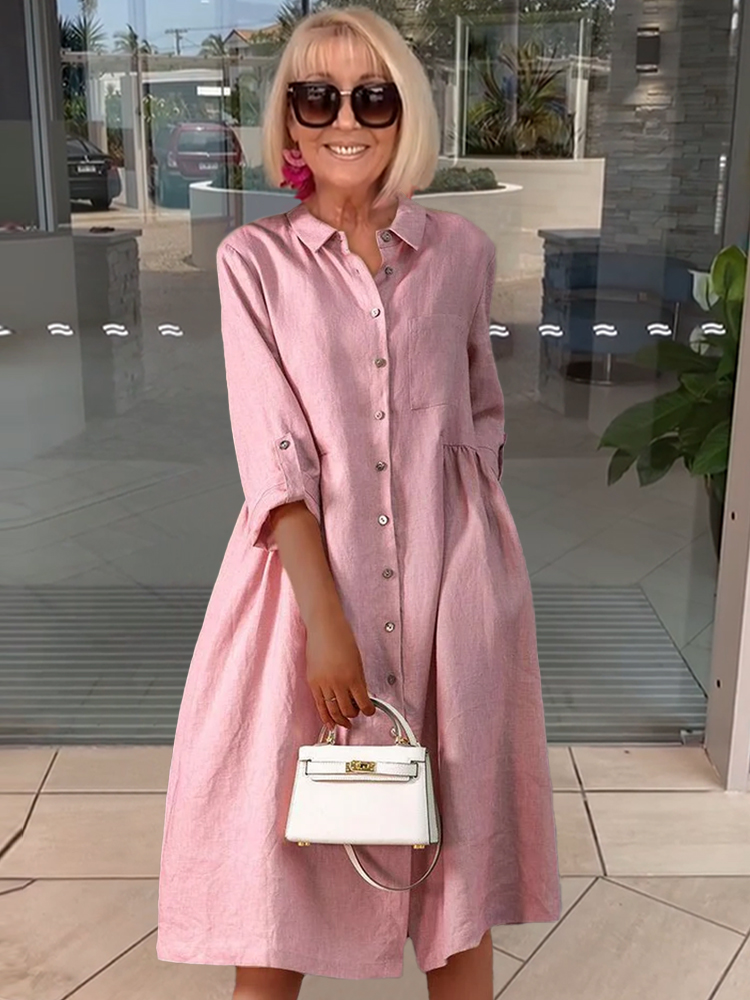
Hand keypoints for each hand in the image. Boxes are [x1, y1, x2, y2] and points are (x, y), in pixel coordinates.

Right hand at [305, 609, 376, 730]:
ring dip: (340, 719)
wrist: (324, 628)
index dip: (368, 711)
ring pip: (332, 711)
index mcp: (353, 677)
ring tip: (345, 723)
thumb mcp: (357, 661)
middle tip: (356, 714)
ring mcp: (323, 684)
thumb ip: (359, 681)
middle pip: (347, 710)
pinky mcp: (312, 683)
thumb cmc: (342, 638)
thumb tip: (361, 696)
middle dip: (354, 715)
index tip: (370, 711)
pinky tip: (329, 723)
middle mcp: (338, 683)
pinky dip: (324, 717)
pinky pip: (319, 705)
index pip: (363, 703)